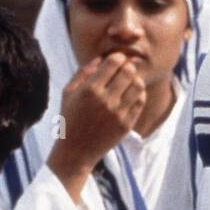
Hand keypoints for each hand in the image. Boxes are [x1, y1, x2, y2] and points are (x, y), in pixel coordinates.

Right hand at [47, 53, 145, 200]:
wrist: (76, 152)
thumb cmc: (70, 118)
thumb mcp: (68, 93)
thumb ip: (83, 72)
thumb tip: (101, 58)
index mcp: (90, 89)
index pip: (114, 62)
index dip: (117, 57)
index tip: (115, 61)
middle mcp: (105, 101)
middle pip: (129, 71)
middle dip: (127, 67)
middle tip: (123, 71)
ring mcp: (118, 114)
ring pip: (138, 85)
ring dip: (135, 80)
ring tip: (128, 83)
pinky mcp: (126, 125)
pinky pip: (140, 101)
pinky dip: (138, 94)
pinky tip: (130, 95)